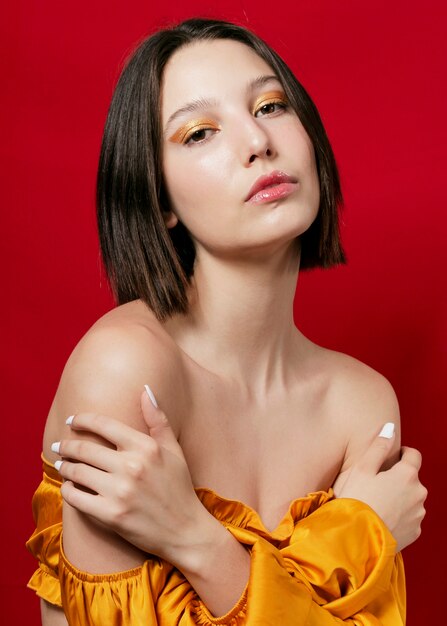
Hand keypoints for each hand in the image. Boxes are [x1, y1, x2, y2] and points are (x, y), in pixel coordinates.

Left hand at [53, 387, 211, 566]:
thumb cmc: (179, 487)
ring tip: (62, 464)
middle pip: (85, 449)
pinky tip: (69, 487)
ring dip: (65, 466)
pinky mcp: (111, 515)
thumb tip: (146, 390)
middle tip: (59, 446)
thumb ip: (158, 419)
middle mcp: (132, 466)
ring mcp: (120, 492)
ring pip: (77, 472)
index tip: (72, 420)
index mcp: (146, 447)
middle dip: (67, 445)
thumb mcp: (174, 450)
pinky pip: (77, 498)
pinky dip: (68, 490)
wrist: (185, 531)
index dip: (83, 420)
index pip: (105, 425)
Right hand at [332, 424, 426, 551]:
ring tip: (378, 502)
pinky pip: (410, 517)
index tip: (390, 458)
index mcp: (407, 475)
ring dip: (400, 497)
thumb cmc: (356, 500)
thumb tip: (390, 428)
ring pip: (412, 498)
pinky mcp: (415, 532)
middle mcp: (419, 493)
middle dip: (398, 478)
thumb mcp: (362, 468)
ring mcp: (418, 514)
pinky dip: (400, 515)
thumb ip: (379, 446)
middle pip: (412, 478)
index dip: (403, 453)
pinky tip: (382, 517)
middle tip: (376, 483)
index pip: (414, 455)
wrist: (357, 539)